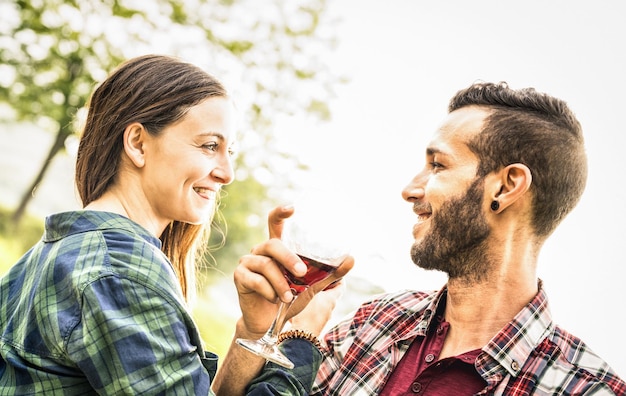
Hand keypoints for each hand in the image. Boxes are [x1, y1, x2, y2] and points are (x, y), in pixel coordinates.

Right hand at [233, 205, 353, 337]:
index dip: (281, 213)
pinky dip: (268, 291)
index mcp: (277, 248)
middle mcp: (261, 251)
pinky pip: (255, 280)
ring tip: (289, 297)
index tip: (292, 208)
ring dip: (280, 282)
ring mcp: (248, 262)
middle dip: (288, 258)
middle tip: (301, 273)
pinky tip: (273, 300)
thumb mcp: (312, 285)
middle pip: (273, 244)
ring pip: (265, 264)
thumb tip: (352, 259)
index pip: (275, 223)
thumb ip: (330, 273)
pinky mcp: (240, 277)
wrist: (269, 324)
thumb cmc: (290, 299)